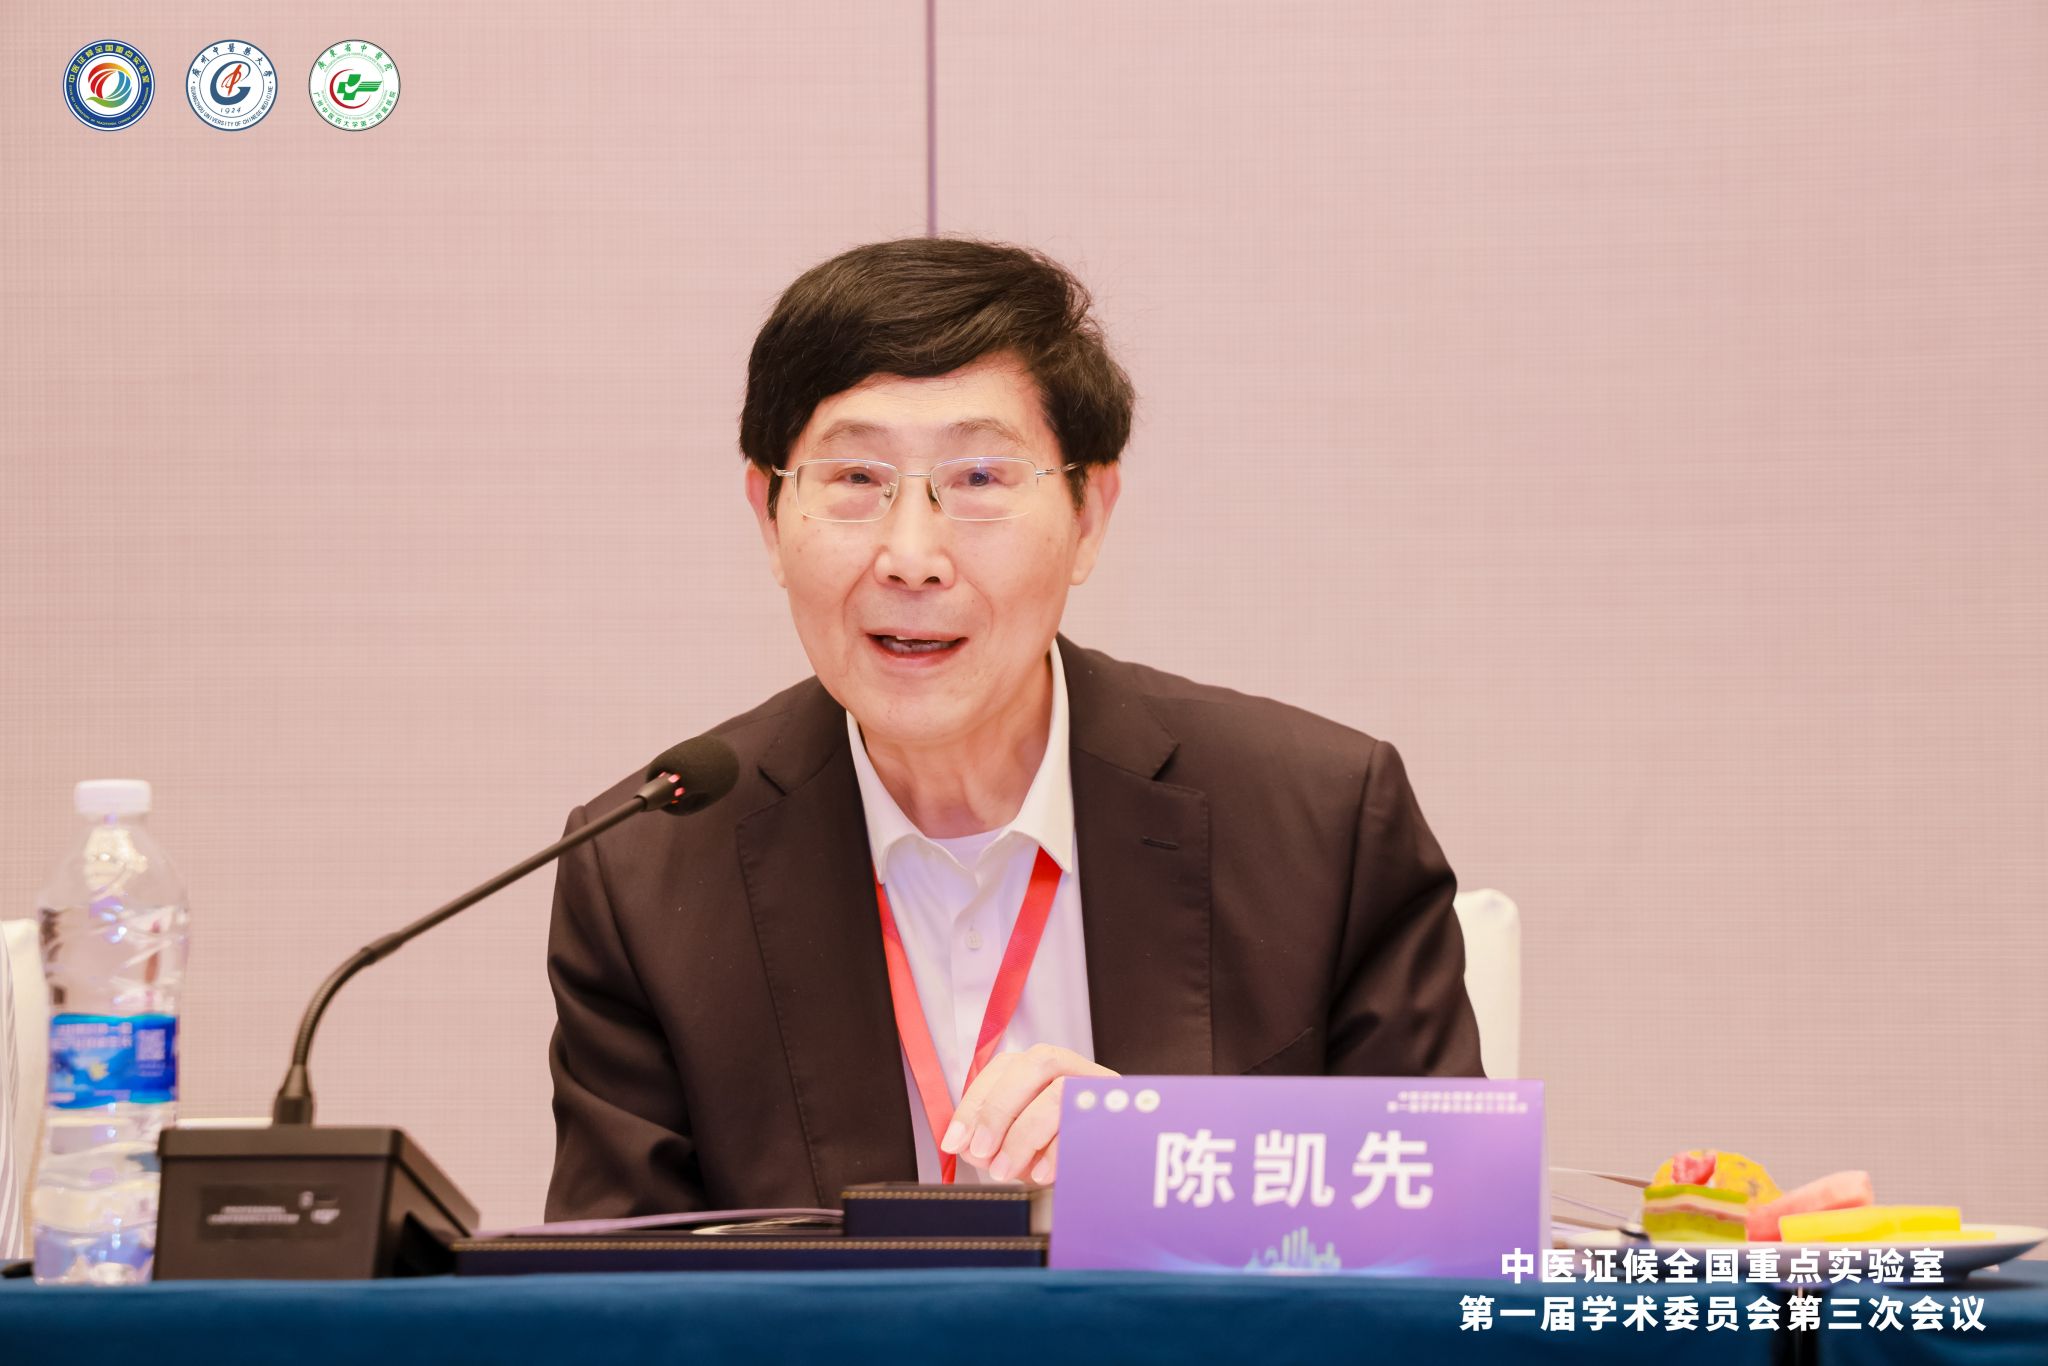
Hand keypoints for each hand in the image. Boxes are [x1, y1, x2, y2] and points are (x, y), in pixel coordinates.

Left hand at [939, 1044, 1117, 1185]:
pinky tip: (1041, 1174)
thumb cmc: (1062, 1160)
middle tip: (981, 1152)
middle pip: (1035, 1066)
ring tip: (1005, 1170)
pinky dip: (1056, 1151)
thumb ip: (994, 1141)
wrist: (1115, 1183)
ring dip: (1023, 1134)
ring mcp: (1100, 1087)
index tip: (955, 1140)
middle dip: (998, 1110)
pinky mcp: (1120, 1113)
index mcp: (1044, 1069)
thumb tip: (968, 1145)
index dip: (975, 1103)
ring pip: (1059, 1091)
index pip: (1004, 1067)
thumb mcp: (1022, 1148)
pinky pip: (1085, 1124)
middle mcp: (1073, 1069)